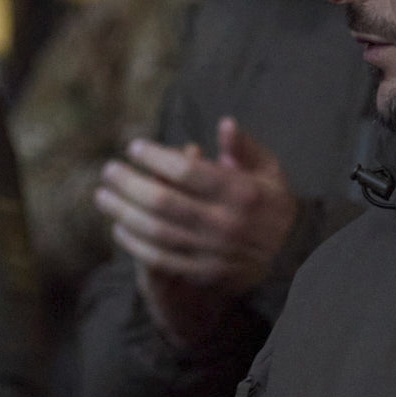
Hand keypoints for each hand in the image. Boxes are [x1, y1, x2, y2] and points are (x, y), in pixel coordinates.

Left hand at [95, 120, 295, 347]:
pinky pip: (162, 259)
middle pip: (164, 202)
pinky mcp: (204, 272)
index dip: (156, 158)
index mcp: (243, 193)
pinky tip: (119, 228)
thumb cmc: (273, 204)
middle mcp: (226, 223)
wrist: (293, 256)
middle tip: (108, 171)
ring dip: (124, 213)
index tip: (134, 147)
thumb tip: (225, 124)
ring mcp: (214, 252)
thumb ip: (244, 148)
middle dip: (130, 184)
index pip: (188, 172)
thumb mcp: (270, 170)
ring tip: (102, 196)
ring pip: (157, 232)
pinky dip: (136, 244)